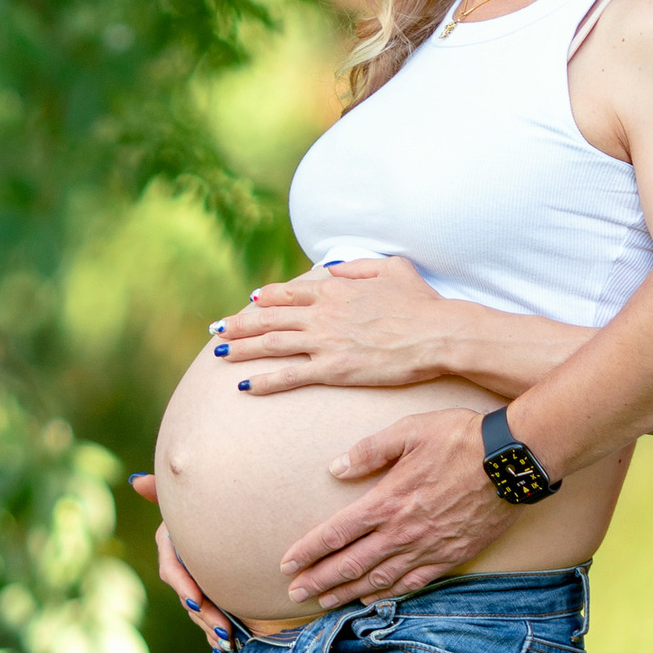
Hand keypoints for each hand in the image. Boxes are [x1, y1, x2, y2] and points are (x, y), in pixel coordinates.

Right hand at [130, 476, 230, 652]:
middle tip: (224, 628)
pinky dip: (214, 634)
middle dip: (204, 614)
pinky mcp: (208, 597)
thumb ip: (163, 492)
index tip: (198, 599)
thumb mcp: (193, 499)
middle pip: (187, 596)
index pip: (172, 568)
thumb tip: (137, 481)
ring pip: (197, 611)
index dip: (183, 584)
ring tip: (228, 641)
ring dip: (210, 628)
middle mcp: (181, 566)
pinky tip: (224, 646)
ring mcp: (194, 583)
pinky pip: (207, 620)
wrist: (235, 521)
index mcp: (173, 544)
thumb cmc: (209, 502)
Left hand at [212, 256, 454, 393]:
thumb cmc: (421, 302)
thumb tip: (332, 268)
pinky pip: (289, 375)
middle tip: (216, 330)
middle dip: (239, 324)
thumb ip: (357, 266)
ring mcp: (325, 341)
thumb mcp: (392, 268)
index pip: (289, 292)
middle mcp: (322, 313)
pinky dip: (264, 380)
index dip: (266, 297)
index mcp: (335, 289)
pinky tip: (244, 386)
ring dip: (242, 349)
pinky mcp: (333, 368)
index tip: (250, 301)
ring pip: (272, 344)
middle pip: (270, 317)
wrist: (436, 333)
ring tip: (219, 354)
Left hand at [278, 406, 513, 606]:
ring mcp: (427, 548)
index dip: (308, 551)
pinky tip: (372, 599)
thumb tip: (336, 468)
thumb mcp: (409, 431)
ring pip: (378, 579)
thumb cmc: (460, 438)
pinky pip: (413, 583)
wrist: (511, 460)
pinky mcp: (450, 556)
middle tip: (294, 594)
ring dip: (347, 593)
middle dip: (319, 580)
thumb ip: (370, 450)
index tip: (287, 564)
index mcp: (386, 501)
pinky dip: (388, 594)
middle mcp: (402, 531)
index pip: (336, 533)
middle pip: (350, 564)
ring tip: (324, 602)